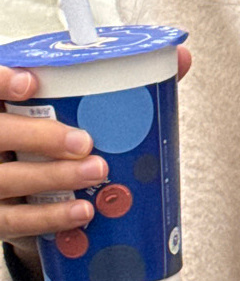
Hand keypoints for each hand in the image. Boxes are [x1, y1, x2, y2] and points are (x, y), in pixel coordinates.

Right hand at [0, 50, 191, 274]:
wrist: (32, 194)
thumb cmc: (61, 138)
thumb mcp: (76, 108)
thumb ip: (124, 83)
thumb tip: (180, 59)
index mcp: (4, 107)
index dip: (3, 82)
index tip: (30, 81)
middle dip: (41, 136)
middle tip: (85, 141)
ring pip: (7, 179)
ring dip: (54, 177)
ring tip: (96, 171)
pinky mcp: (1, 216)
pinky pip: (16, 221)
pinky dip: (50, 217)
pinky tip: (82, 211)